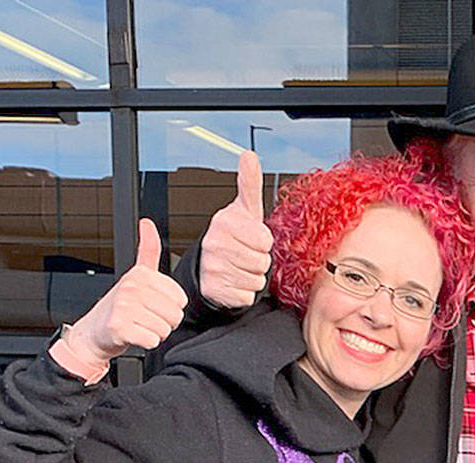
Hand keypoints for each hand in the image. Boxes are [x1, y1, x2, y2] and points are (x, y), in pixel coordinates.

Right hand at [64, 218, 187, 363]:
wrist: (93, 333)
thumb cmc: (119, 307)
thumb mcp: (136, 275)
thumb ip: (147, 250)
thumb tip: (147, 223)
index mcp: (141, 274)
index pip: (180, 299)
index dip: (170, 307)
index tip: (153, 306)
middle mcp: (132, 287)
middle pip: (175, 314)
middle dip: (164, 322)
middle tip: (145, 319)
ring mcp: (124, 306)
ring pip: (165, 329)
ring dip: (155, 333)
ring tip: (138, 326)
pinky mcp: (120, 327)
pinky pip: (153, 341)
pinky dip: (146, 343)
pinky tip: (133, 335)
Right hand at [199, 149, 273, 307]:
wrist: (210, 266)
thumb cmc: (234, 236)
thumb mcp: (244, 209)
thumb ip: (249, 182)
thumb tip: (249, 155)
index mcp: (223, 222)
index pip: (265, 240)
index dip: (263, 242)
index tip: (251, 238)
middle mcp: (214, 244)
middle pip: (262, 261)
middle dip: (259, 260)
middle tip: (245, 254)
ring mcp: (212, 268)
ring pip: (256, 279)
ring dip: (253, 276)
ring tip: (239, 267)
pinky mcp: (214, 290)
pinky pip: (247, 295)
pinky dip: (244, 292)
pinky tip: (233, 282)